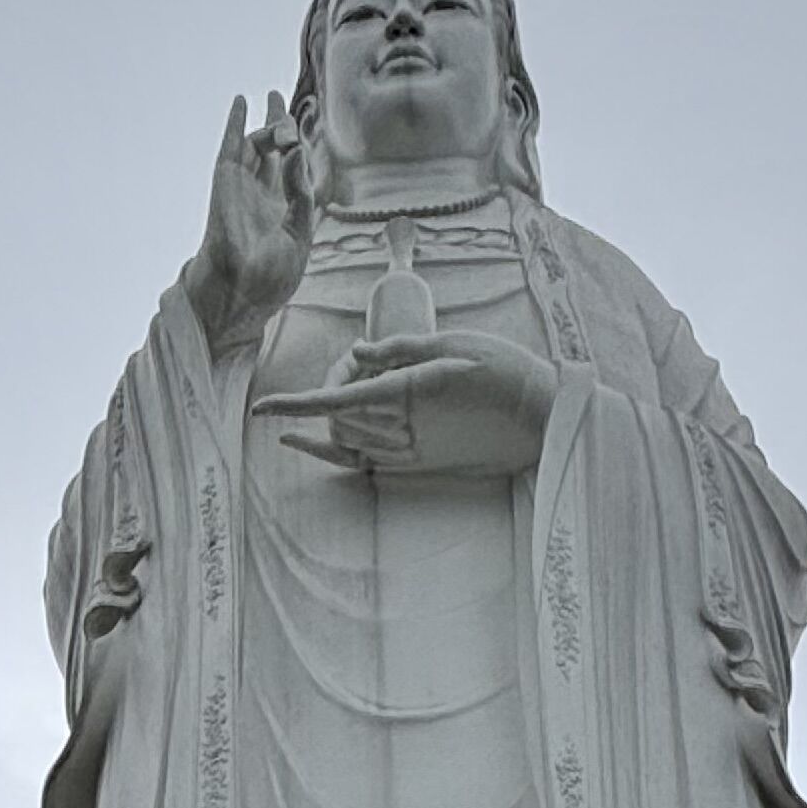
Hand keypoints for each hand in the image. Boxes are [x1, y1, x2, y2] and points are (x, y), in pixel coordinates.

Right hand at [184, 92, 313, 356]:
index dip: (300, 153)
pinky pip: (231, 146)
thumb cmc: (270, 277)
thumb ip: (302, 195)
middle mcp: (262, 195)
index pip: (295, 172)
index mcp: (283, 212)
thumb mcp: (300, 236)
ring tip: (278, 111)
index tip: (303, 146)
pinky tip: (242, 101)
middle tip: (278, 99)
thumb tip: (298, 152)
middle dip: (278, 124)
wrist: (239, 292)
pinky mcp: (225, 182)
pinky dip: (236, 122)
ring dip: (269, 124)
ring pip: (257, 144)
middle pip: (272, 151)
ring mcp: (243, 187)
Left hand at [265, 331, 556, 481]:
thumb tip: (357, 352)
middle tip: (347, 362)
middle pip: (341, 417)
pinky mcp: (422, 464)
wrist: (542, 418)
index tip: (264, 409)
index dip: (299, 404)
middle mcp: (409, 427)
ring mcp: (415, 451)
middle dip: (325, 394)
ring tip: (334, 394)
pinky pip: (367, 463)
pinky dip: (338, 451)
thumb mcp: (455, 344)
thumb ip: (401, 348)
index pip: (340, 398)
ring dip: (330, 421)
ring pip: (351, 441)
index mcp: (413, 392)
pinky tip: (318, 442)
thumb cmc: (504, 370)